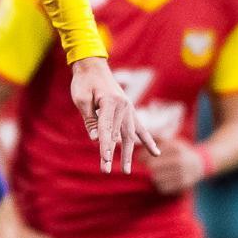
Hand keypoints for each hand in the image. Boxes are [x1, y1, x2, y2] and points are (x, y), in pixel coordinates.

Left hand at [69, 57, 158, 173]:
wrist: (93, 66)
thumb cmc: (84, 82)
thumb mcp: (81, 99)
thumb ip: (90, 119)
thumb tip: (97, 139)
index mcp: (110, 102)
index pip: (107, 128)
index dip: (105, 145)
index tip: (104, 160)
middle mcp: (124, 106)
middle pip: (119, 135)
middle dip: (113, 155)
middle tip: (107, 171)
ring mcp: (129, 109)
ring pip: (130, 135)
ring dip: (128, 153)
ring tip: (126, 171)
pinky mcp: (130, 111)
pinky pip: (141, 128)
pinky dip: (148, 140)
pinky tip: (156, 152)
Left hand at [144, 138, 206, 194]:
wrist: (201, 163)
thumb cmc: (179, 152)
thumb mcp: (172, 142)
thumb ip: (157, 141)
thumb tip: (138, 145)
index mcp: (175, 148)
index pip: (152, 154)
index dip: (142, 157)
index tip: (138, 159)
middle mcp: (180, 160)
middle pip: (153, 167)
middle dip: (146, 168)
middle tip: (144, 168)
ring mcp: (183, 173)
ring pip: (157, 178)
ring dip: (152, 177)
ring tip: (153, 174)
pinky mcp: (183, 184)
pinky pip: (164, 188)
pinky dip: (159, 185)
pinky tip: (161, 181)